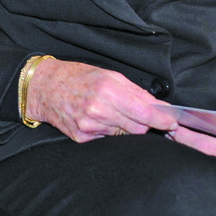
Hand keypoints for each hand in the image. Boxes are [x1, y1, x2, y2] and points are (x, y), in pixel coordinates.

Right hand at [24, 59, 177, 142]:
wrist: (44, 88)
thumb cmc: (76, 77)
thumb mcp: (108, 75)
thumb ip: (135, 92)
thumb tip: (159, 107)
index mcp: (107, 90)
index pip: (144, 112)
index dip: (161, 120)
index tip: (171, 123)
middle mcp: (98, 110)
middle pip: (138, 128)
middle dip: (144, 124)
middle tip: (139, 115)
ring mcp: (89, 126)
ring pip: (124, 136)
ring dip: (126, 127)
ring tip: (113, 113)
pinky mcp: (82, 138)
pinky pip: (108, 140)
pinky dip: (110, 132)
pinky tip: (99, 120)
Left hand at [168, 125, 215, 191]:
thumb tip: (201, 119)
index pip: (207, 147)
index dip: (188, 138)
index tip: (174, 129)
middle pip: (200, 160)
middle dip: (182, 146)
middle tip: (168, 134)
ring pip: (201, 171)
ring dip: (186, 156)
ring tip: (173, 142)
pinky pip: (207, 178)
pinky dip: (194, 166)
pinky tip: (185, 155)